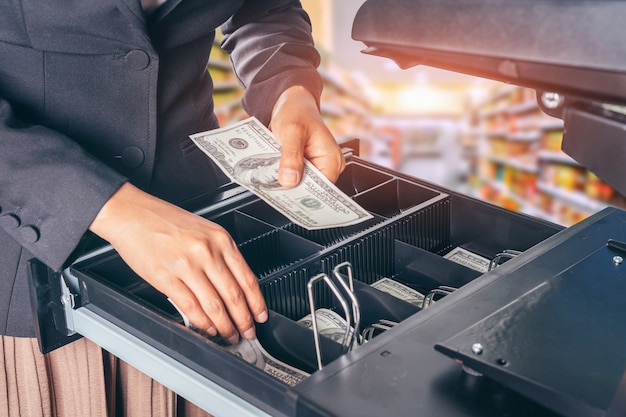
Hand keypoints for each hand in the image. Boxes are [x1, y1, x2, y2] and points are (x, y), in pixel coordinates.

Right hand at [89, 182, 267, 343]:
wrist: (132, 214)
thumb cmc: (165, 221)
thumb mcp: (204, 230)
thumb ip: (221, 254)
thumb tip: (235, 285)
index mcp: (220, 239)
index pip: (247, 278)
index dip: (257, 302)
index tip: (261, 315)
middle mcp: (207, 252)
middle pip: (234, 295)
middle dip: (244, 320)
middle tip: (248, 332)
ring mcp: (187, 265)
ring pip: (214, 305)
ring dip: (225, 325)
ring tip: (229, 335)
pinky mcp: (166, 278)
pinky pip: (190, 306)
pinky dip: (202, 322)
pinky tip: (208, 328)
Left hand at [269, 85, 344, 187]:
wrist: (290, 104)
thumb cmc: (296, 112)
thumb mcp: (292, 132)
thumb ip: (291, 156)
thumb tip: (289, 180)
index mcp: (332, 160)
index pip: (322, 189)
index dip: (304, 193)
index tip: (287, 196)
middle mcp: (326, 166)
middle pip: (310, 188)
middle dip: (292, 188)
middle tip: (273, 188)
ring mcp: (315, 168)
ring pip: (299, 184)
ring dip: (285, 182)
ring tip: (270, 180)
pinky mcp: (303, 167)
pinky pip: (293, 177)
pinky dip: (283, 176)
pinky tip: (272, 174)